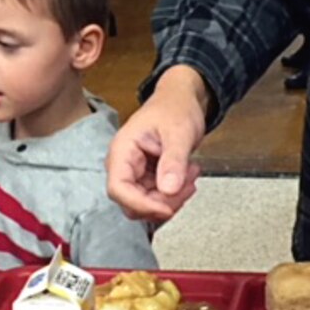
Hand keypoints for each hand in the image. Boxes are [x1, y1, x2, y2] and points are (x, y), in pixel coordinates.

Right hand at [106, 65, 208, 221]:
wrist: (179, 102)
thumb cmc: (174, 109)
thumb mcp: (179, 132)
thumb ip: (174, 161)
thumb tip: (169, 189)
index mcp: (122, 151)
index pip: (118, 188)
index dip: (140, 204)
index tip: (167, 207)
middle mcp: (123, 166)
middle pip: (131, 202)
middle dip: (162, 203)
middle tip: (188, 186)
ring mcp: (134, 175)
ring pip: (146, 205)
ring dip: (172, 200)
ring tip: (191, 175)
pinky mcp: (146, 180)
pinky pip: (156, 199)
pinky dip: (175, 195)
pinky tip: (188, 176)